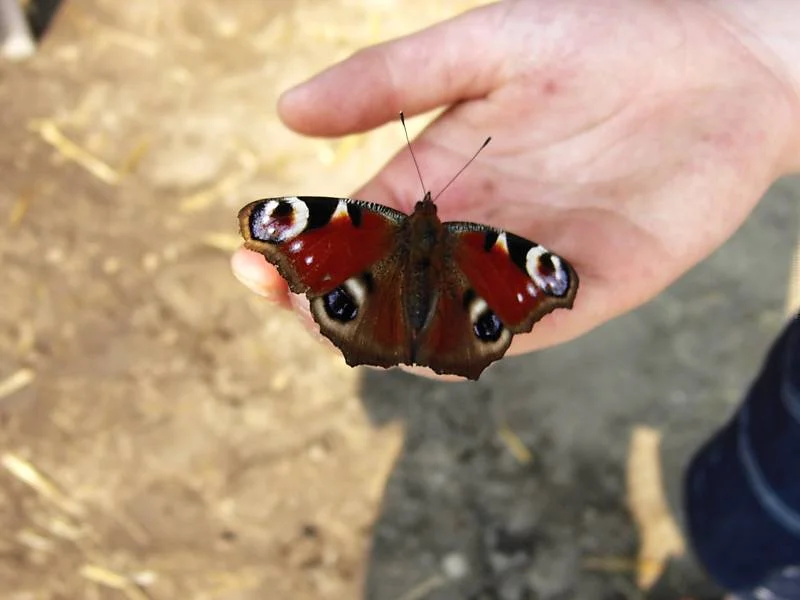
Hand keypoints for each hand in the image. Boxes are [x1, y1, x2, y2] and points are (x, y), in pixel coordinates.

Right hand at [232, 0, 799, 367]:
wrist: (721, 63)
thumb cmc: (602, 40)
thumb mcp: (483, 46)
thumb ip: (392, 81)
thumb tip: (286, 113)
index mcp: (435, 181)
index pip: (349, 234)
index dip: (297, 251)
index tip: (251, 254)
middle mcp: (468, 234)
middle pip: (382, 292)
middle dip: (326, 306)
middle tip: (284, 298)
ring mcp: (520, 268)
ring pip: (437, 326)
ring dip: (385, 335)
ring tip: (344, 326)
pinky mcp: (580, 293)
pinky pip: (513, 335)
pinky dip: (468, 344)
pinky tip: (430, 340)